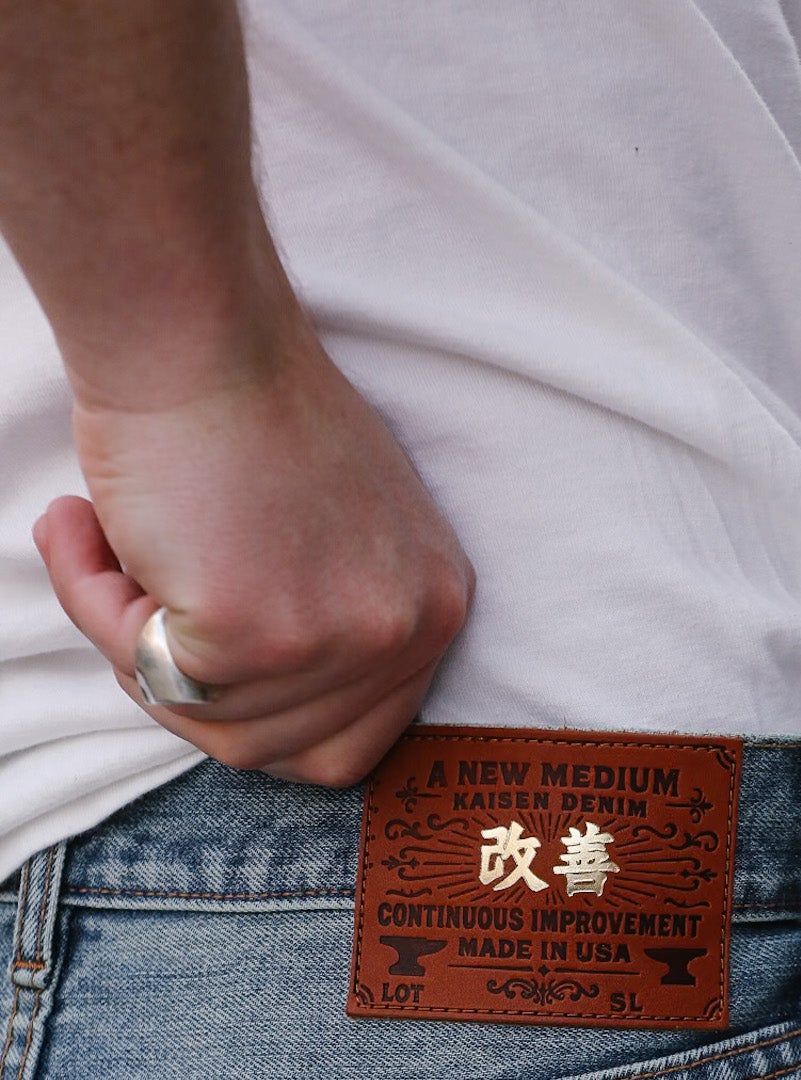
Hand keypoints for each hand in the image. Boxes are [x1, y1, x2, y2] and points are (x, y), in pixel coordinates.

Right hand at [32, 309, 473, 785]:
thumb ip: (318, 622)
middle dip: (191, 694)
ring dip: (133, 643)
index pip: (356, 739)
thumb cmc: (247, 408)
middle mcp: (408, 632)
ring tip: (105, 542)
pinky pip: (152, 676)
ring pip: (212, 724)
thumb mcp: (334, 534)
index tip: (204, 666)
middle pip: (283, 750)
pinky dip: (97, 608)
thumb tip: (247, 700)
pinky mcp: (259, 635)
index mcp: (435, 608)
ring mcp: (339, 640)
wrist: (196, 329)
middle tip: (134, 605)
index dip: (264, 718)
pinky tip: (86, 525)